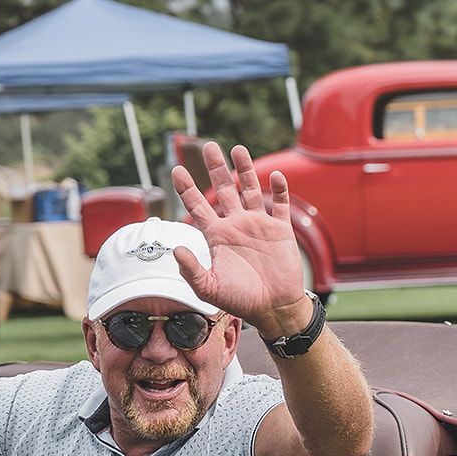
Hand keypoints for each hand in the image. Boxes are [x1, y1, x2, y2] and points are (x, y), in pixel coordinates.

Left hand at [171, 141, 309, 334]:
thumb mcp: (209, 288)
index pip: (197, 206)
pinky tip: (274, 175)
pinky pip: (280, 204)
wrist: (273, 308)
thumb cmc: (240, 301)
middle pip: (223, 189)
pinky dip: (279, 189)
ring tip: (238, 149)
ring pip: (250, 189)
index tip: (176, 170)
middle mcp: (235, 225)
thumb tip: (176, 249)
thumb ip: (191, 270)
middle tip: (208, 146)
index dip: (186, 188)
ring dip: (245, 170)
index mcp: (216, 236)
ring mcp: (258, 225)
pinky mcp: (280, 230)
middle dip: (216, 168)